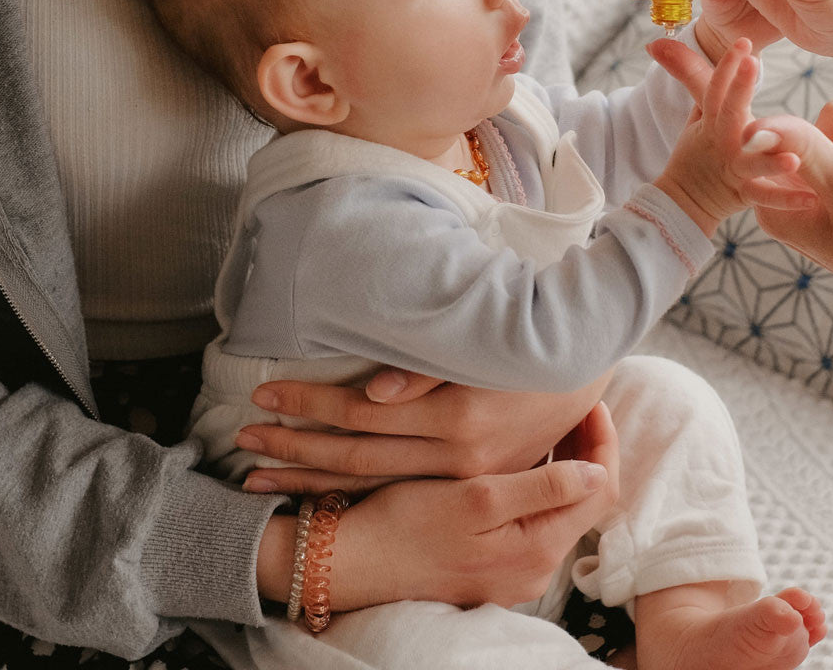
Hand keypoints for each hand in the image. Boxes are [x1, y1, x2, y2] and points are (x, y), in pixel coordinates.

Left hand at [237, 371, 612, 494]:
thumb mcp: (485, 350)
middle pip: (354, 457)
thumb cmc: (531, 344)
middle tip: (243, 441)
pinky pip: (398, 487)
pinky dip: (352, 488)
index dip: (308, 406)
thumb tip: (373, 392)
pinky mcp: (471, 480)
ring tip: (262, 473)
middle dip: (294, 448)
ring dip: (312, 475)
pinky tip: (320, 488)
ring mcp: (462, 475)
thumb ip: (428, 373)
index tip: (262, 396)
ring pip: (370, 481)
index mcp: (454, 417)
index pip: (359, 416)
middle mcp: (453, 456)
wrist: (590, 367)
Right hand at [272, 401, 621, 610]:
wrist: (358, 561)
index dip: (602, 441)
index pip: (600, 490)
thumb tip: (597, 472)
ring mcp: (518, 568)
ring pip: (562, 506)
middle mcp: (537, 567)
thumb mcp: (476, 499)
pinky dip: (540, 481)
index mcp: (537, 548)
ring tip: (551, 418)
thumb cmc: (409, 523)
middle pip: (586, 498)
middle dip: (586, 448)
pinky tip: (522, 450)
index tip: (590, 402)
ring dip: (564, 462)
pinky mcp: (498, 563)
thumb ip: (540, 489)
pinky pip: (537, 517)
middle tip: (574, 402)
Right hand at [650, 37, 810, 234]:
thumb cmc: (699, 153)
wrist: (683, 199)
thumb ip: (695, 81)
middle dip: (739, 87)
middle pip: (730, 112)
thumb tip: (661, 46)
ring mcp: (733, 168)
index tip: (743, 41)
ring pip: (752, 163)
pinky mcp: (742, 194)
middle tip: (752, 63)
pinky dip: (786, 200)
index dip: (727, 65)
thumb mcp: (697, 116)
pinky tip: (811, 198)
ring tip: (793, 159)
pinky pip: (765, 198)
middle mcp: (722, 141)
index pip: (715, 88)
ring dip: (771, 162)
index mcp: (712, 121)